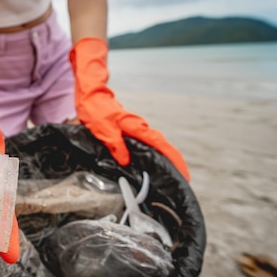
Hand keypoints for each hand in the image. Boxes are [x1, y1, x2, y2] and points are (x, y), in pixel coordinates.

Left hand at [70, 37, 190, 180]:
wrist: (92, 97)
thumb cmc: (97, 111)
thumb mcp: (103, 130)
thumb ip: (116, 145)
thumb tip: (126, 161)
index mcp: (137, 128)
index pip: (161, 145)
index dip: (173, 159)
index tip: (183, 172)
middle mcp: (141, 128)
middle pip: (163, 147)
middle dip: (175, 162)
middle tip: (184, 179)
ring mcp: (138, 129)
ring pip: (157, 146)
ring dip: (166, 159)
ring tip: (172, 175)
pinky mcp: (133, 131)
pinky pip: (148, 144)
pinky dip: (155, 154)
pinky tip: (153, 164)